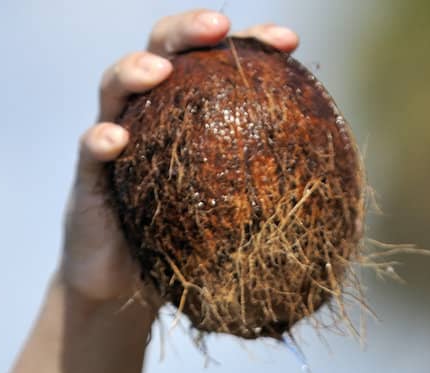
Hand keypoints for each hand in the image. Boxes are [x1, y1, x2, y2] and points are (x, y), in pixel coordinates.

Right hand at [61, 12, 299, 304]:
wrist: (124, 288)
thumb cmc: (184, 253)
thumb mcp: (232, 228)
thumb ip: (268, 206)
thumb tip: (340, 209)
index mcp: (187, 116)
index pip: (216, 66)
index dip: (250, 45)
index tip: (288, 43)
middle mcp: (149, 113)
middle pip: (164, 50)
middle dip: (190, 30)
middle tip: (219, 28)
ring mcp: (115, 136)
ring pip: (118, 83)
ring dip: (138, 69)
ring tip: (161, 71)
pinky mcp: (89, 174)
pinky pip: (91, 148)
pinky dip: (102, 139)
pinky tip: (117, 139)